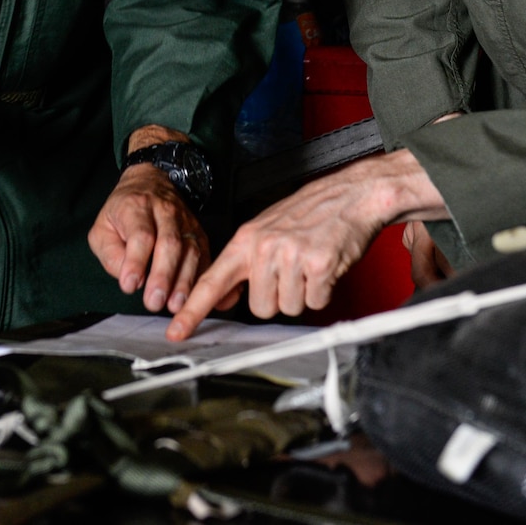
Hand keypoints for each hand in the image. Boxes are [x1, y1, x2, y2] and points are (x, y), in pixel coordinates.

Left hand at [89, 163, 210, 313]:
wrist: (151, 182)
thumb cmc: (123, 212)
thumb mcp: (102, 228)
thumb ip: (110, 254)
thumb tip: (128, 279)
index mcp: (137, 207)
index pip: (140, 235)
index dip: (135, 262)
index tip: (129, 285)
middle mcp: (165, 212)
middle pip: (169, 244)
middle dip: (162, 276)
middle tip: (154, 301)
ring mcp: (186, 222)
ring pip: (190, 251)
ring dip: (183, 281)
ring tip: (175, 305)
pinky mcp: (199, 233)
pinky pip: (204, 256)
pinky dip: (200, 278)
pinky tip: (194, 297)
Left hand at [166, 148, 445, 340]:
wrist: (350, 194)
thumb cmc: (310, 212)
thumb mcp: (265, 229)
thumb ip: (244, 261)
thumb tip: (226, 296)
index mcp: (246, 239)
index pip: (212, 282)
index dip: (192, 311)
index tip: (175, 332)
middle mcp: (264, 247)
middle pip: (259, 308)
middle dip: (277, 297)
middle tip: (292, 271)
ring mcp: (291, 256)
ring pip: (288, 308)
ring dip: (302, 294)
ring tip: (309, 264)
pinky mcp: (319, 265)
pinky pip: (316, 302)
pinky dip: (324, 291)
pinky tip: (325, 266)